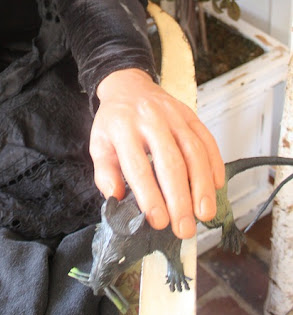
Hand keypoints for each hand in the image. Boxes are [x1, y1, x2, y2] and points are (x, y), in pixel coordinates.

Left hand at [89, 68, 224, 238]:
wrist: (128, 86)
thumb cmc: (114, 122)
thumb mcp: (99, 143)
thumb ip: (105, 172)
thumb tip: (115, 198)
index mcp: (123, 128)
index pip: (138, 167)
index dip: (150, 196)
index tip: (158, 222)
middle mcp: (150, 119)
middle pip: (170, 162)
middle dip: (179, 199)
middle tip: (184, 228)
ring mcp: (173, 115)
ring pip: (194, 151)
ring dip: (201, 186)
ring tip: (203, 213)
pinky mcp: (190, 114)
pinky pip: (207, 139)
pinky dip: (215, 163)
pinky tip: (216, 186)